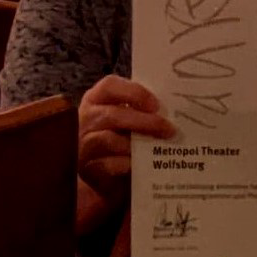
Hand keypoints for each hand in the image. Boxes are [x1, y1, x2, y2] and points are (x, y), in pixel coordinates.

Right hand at [78, 74, 173, 212]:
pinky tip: (138, 165)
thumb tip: (172, 109)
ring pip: (109, 140)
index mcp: (97, 97)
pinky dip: (125, 164)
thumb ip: (143, 108)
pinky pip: (107, 164)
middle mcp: (86, 117)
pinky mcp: (86, 168)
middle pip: (113, 115)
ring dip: (136, 145)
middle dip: (145, 122)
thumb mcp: (130, 116)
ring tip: (157, 148)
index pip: (110, 86)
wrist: (107, 171)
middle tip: (169, 129)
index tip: (156, 105)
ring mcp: (83, 143)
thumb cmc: (122, 135)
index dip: (134, 93)